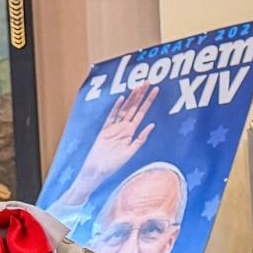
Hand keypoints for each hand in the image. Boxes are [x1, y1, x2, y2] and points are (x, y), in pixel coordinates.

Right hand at [62, 83, 158, 205]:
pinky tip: (122, 99)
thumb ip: (141, 138)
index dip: (148, 101)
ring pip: (124, 109)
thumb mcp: (131, 152)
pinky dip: (116, 109)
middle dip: (141, 95)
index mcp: (131, 132)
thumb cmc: (113, 164)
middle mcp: (123, 128)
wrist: (97, 171)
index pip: (142, 113)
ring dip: (131, 98)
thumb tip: (152, 124)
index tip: (155, 90)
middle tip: (148, 81)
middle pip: (134, 108)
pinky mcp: (104, 131)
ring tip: (138, 86)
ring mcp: (113, 128)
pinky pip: (111, 117)